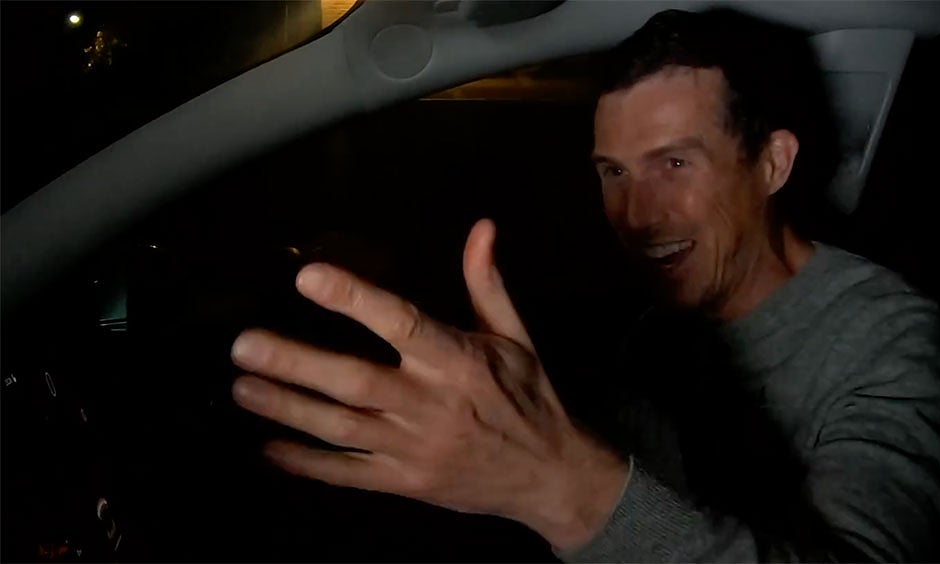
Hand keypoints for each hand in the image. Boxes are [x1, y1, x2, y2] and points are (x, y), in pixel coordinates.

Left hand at [230, 219, 627, 550]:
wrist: (550, 476)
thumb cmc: (528, 397)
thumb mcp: (515, 337)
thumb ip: (487, 283)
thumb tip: (482, 227)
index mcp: (458, 361)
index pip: (401, 323)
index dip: (355, 299)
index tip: (309, 277)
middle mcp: (432, 404)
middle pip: (355, 382)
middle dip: (297, 364)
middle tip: (245, 345)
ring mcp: (415, 448)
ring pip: (341, 428)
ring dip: (289, 409)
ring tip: (241, 388)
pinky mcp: (405, 481)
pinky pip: (349, 473)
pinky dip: (308, 465)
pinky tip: (268, 450)